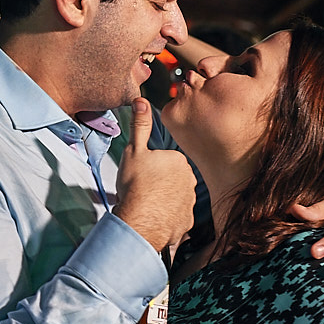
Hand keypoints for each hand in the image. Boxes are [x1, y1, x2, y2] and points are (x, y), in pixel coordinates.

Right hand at [115, 97, 196, 252]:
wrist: (141, 221)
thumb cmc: (136, 185)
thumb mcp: (133, 151)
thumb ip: (139, 126)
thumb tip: (141, 101)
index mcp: (179, 161)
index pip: (168, 160)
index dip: (153, 167)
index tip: (143, 174)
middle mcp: (190, 180)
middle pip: (174, 178)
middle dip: (161, 183)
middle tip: (143, 189)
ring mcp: (190, 202)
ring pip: (176, 197)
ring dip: (165, 201)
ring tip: (147, 204)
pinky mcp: (186, 221)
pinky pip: (177, 216)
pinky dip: (167, 217)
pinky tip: (154, 217)